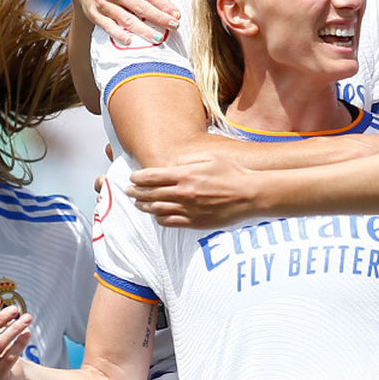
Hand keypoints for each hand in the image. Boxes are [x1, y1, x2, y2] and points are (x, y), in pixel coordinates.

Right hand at [71, 0, 178, 44]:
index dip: (163, 5)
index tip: (176, 14)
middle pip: (140, 7)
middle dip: (158, 18)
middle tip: (174, 26)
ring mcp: (103, 3)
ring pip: (126, 19)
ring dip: (143, 30)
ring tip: (157, 38)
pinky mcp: (95, 14)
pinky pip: (108, 26)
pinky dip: (118, 34)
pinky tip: (129, 40)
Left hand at [129, 153, 257, 227]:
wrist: (249, 195)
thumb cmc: (232, 173)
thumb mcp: (210, 157)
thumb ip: (187, 160)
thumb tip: (170, 165)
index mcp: (185, 175)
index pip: (152, 177)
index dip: (138, 177)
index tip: (133, 177)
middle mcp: (183, 193)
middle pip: (150, 194)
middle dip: (136, 192)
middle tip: (129, 191)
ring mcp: (188, 210)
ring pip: (156, 210)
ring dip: (144, 206)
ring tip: (139, 204)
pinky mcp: (194, 222)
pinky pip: (170, 222)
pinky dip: (159, 219)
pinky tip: (157, 215)